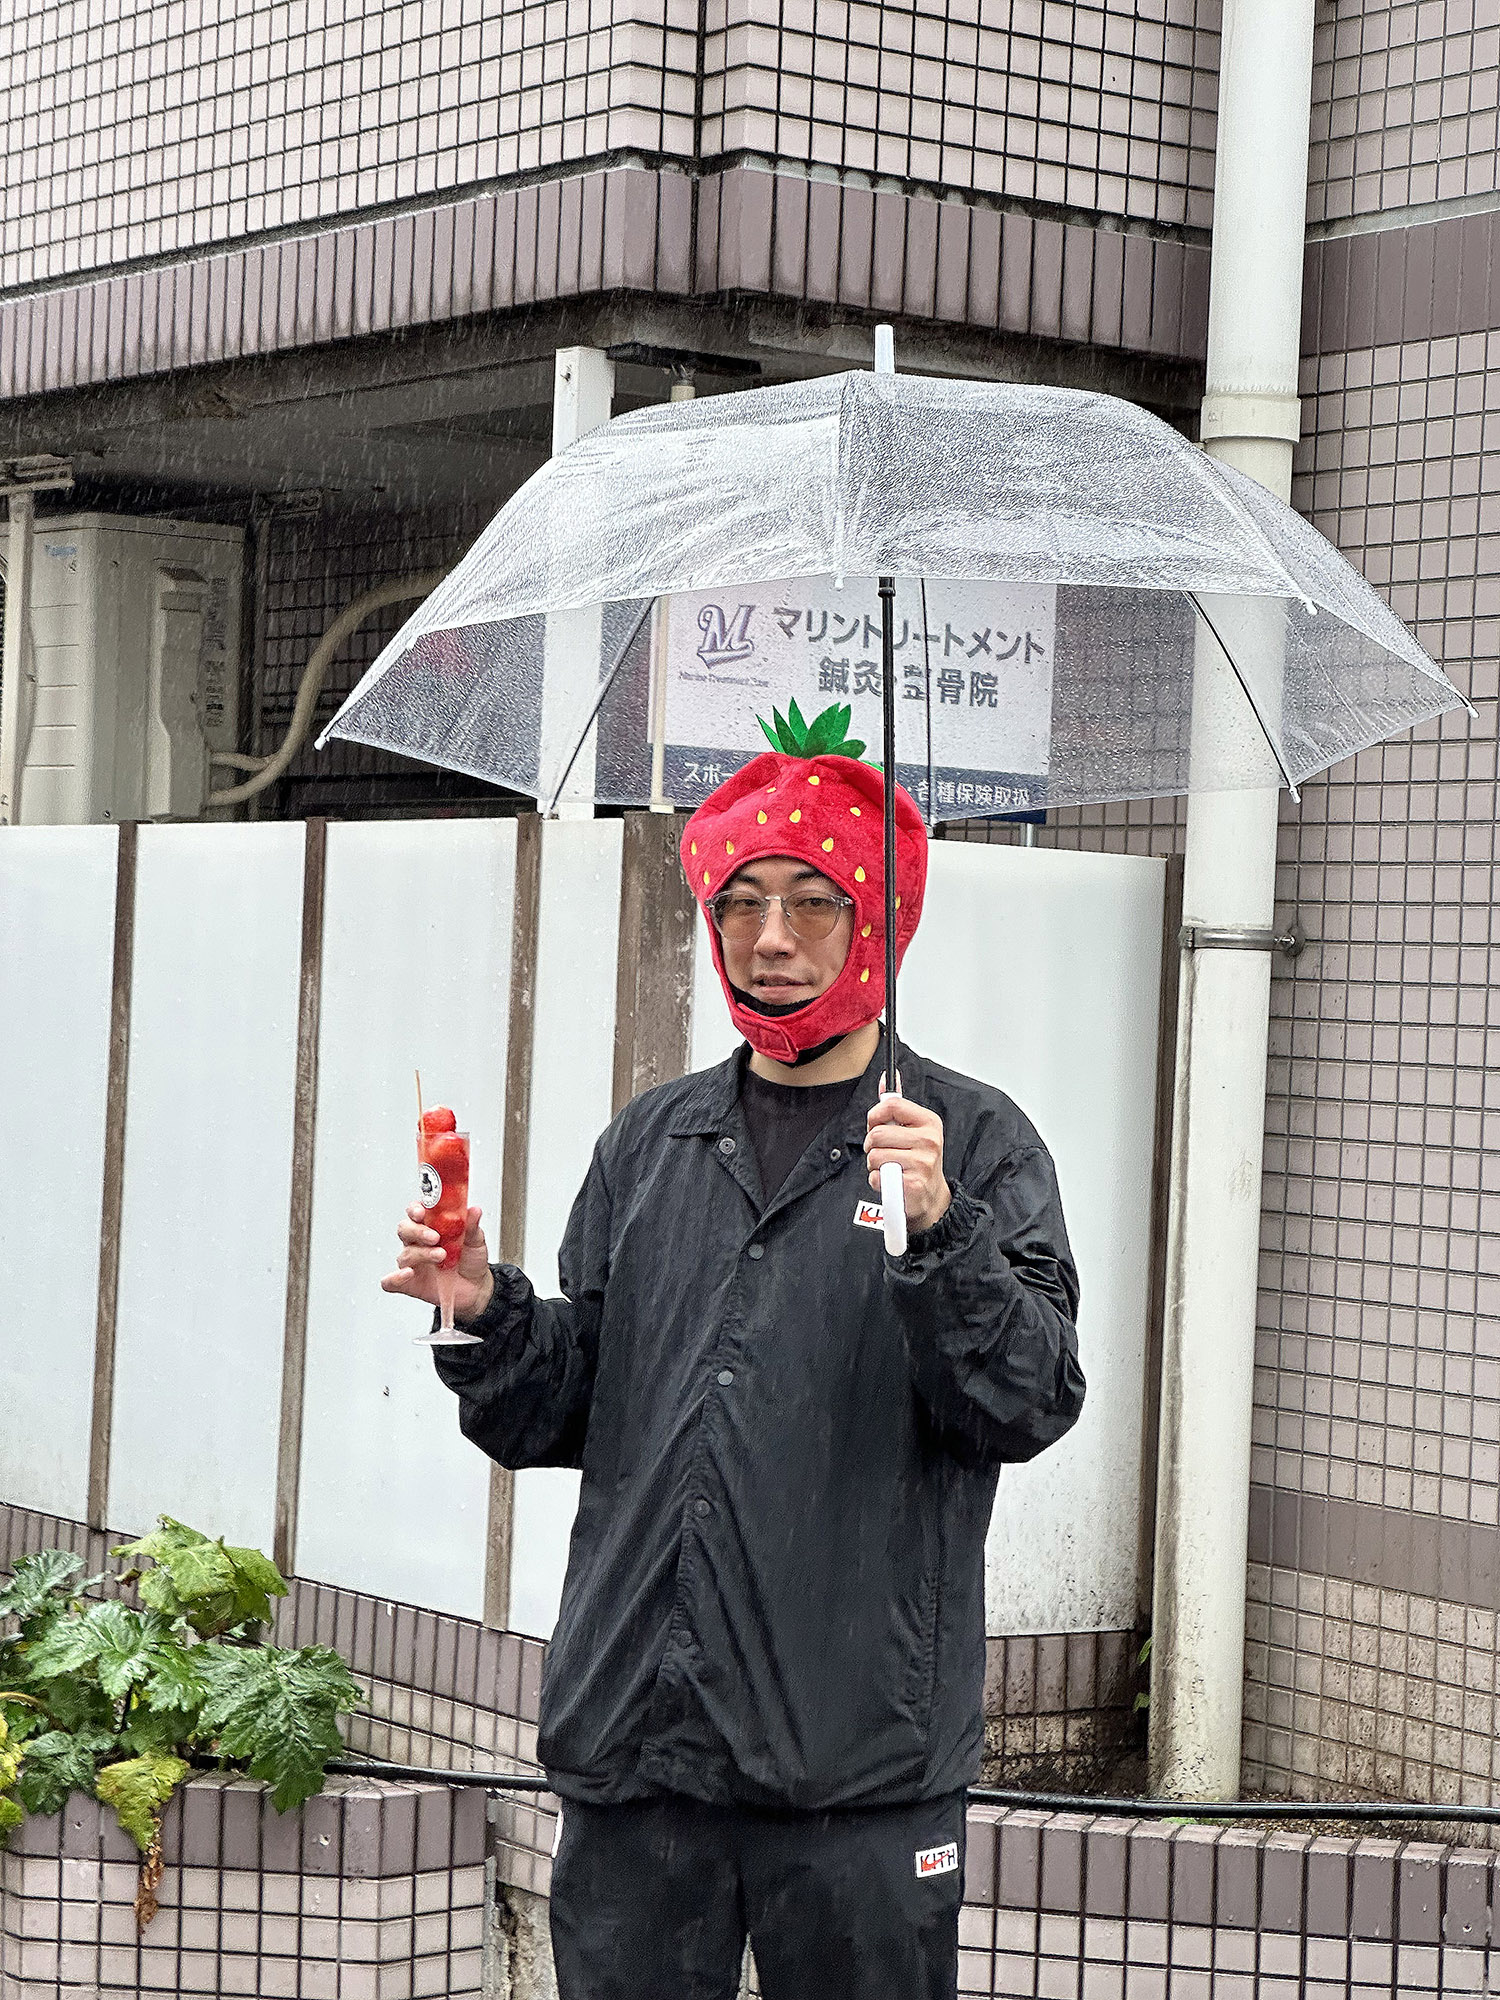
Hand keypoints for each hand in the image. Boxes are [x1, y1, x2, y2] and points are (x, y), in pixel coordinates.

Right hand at [382, 1204, 494, 1322]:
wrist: (477, 1286)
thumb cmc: (470, 1259)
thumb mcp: (476, 1240)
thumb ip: (471, 1226)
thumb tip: (474, 1211)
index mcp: (431, 1225)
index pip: (415, 1211)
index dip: (415, 1209)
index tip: (422, 1211)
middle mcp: (418, 1242)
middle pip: (405, 1230)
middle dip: (417, 1231)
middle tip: (435, 1237)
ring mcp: (413, 1262)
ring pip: (405, 1254)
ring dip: (421, 1254)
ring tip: (441, 1256)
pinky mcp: (409, 1283)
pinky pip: (391, 1282)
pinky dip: (394, 1278)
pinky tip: (407, 1274)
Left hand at [864, 1096, 949, 1234]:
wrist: (930, 1196)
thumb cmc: (918, 1160)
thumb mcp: (913, 1129)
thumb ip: (897, 1105)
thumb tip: (887, 1077)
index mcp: (929, 1122)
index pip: (892, 1104)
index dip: (875, 1116)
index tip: (876, 1125)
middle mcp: (929, 1141)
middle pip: (877, 1134)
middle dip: (872, 1145)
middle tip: (884, 1151)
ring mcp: (923, 1163)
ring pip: (874, 1156)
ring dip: (874, 1165)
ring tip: (889, 1167)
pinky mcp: (913, 1184)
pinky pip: (877, 1177)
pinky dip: (877, 1181)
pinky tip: (891, 1181)